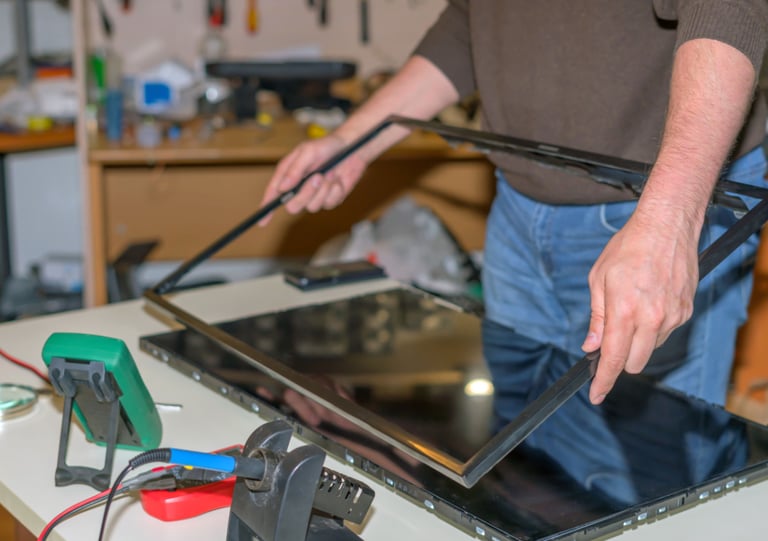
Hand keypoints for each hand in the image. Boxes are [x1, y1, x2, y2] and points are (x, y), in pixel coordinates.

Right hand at [258, 134, 368, 225]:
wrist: (351, 148)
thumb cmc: (327, 146)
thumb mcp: (308, 152)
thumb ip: (295, 169)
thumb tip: (282, 188)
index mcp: (288, 175)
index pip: (273, 194)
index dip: (267, 209)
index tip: (263, 221)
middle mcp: (299, 187)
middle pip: (293, 206)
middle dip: (305, 194)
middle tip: (318, 176)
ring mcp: (315, 195)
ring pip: (312, 207)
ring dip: (323, 190)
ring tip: (330, 173)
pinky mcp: (329, 198)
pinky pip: (329, 204)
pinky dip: (335, 191)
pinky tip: (338, 180)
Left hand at [581, 209, 698, 404]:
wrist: (667, 226)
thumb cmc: (628, 248)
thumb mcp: (599, 279)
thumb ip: (597, 318)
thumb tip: (590, 345)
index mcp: (624, 311)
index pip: (612, 359)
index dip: (602, 381)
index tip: (596, 395)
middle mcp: (651, 319)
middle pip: (633, 363)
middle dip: (618, 360)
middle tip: (608, 342)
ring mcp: (672, 317)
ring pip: (650, 350)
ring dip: (637, 343)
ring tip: (631, 309)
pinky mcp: (685, 311)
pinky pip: (665, 334)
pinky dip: (653, 328)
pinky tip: (648, 304)